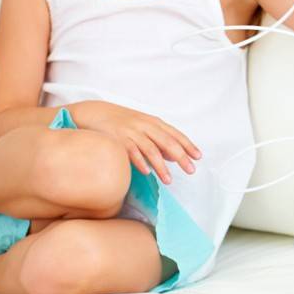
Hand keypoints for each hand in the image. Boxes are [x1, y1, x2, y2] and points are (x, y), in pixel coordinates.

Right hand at [71, 100, 201, 184]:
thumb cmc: (122, 122)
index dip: (188, 145)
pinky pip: (130, 151)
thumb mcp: (143, 127)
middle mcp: (145, 125)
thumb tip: (174, 156)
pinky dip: (140, 161)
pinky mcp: (117, 139)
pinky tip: (147, 172)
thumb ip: (159, 140)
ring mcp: (131, 132)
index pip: (175, 134)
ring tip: (169, 181)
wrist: (95, 112)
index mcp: (153, 122)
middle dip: (181, 156)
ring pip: (151, 149)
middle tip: (191, 170)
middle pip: (167, 141)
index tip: (198, 157)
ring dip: (161, 166)